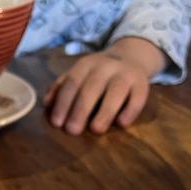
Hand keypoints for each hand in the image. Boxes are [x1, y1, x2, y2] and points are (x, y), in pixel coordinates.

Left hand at [44, 37, 166, 135]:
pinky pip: (138, 97)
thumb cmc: (98, 74)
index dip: (63, 103)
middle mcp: (106, 66)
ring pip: (116, 91)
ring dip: (105, 111)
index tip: (57, 123)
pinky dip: (130, 110)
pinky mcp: (143, 84)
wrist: (131, 56)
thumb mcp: (79, 74)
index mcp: (87, 64)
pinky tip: (121, 123)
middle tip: (72, 131)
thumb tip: (46, 104)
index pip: (72, 83)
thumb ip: (62, 87)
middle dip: (80, 110)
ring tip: (96, 130)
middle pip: (92, 88)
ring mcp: (126, 74)